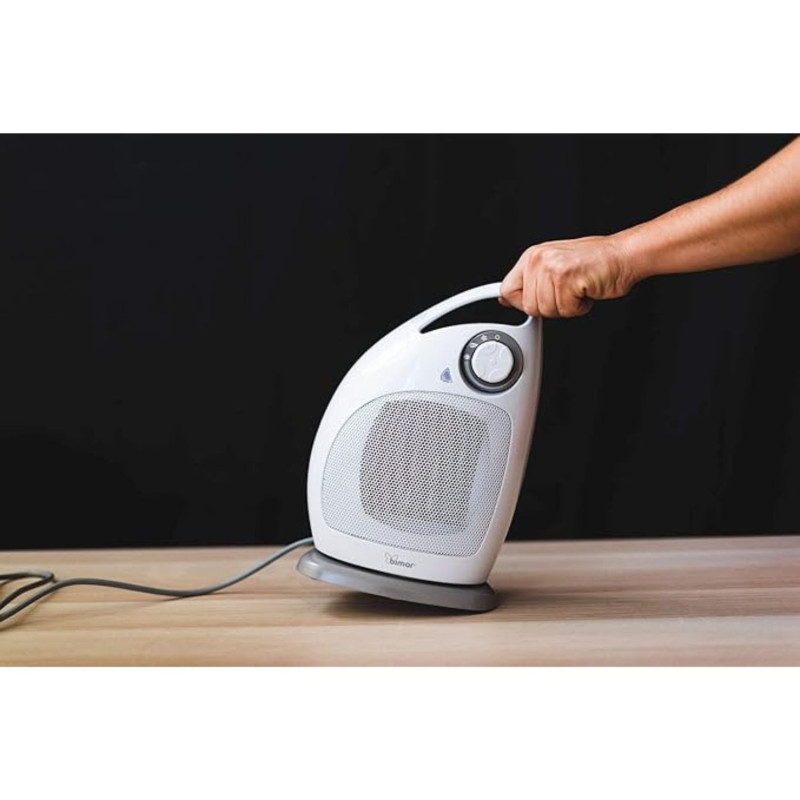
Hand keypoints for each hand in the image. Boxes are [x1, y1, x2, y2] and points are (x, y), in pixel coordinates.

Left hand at [499, 235, 634, 317]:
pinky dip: (580, 307)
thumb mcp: (555, 266)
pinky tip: (585, 291)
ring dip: (566, 307)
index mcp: (532, 256)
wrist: (623, 255)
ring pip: (547, 310)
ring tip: (577, 289)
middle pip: (529, 306)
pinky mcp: (566, 278)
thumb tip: (507, 298)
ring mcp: (551, 268)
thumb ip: (531, 282)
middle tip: (567, 293)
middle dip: (550, 307)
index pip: (507, 289)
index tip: (528, 304)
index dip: (519, 303)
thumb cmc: (594, 262)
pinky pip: (566, 310)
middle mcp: (539, 259)